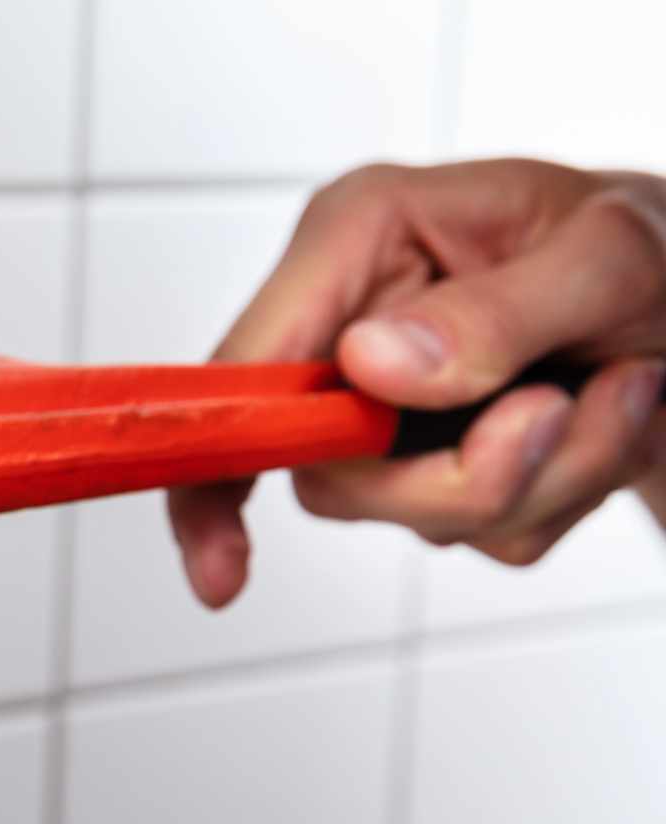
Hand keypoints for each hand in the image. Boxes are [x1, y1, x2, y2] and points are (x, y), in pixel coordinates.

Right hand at [170, 159, 665, 607]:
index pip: (241, 373)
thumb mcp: (614, 256)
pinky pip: (473, 531)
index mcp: (360, 238)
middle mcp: (352, 322)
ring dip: (538, 478)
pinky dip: (557, 495)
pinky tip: (603, 417)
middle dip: (460, 476)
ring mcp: (387, 400)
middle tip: (564, 415)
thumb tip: (370, 366)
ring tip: (623, 391)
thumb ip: (495, 313)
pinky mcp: (431, 458)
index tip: (222, 571)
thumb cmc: (664, 250)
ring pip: (408, 512)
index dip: (216, 468)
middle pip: (330, 470)